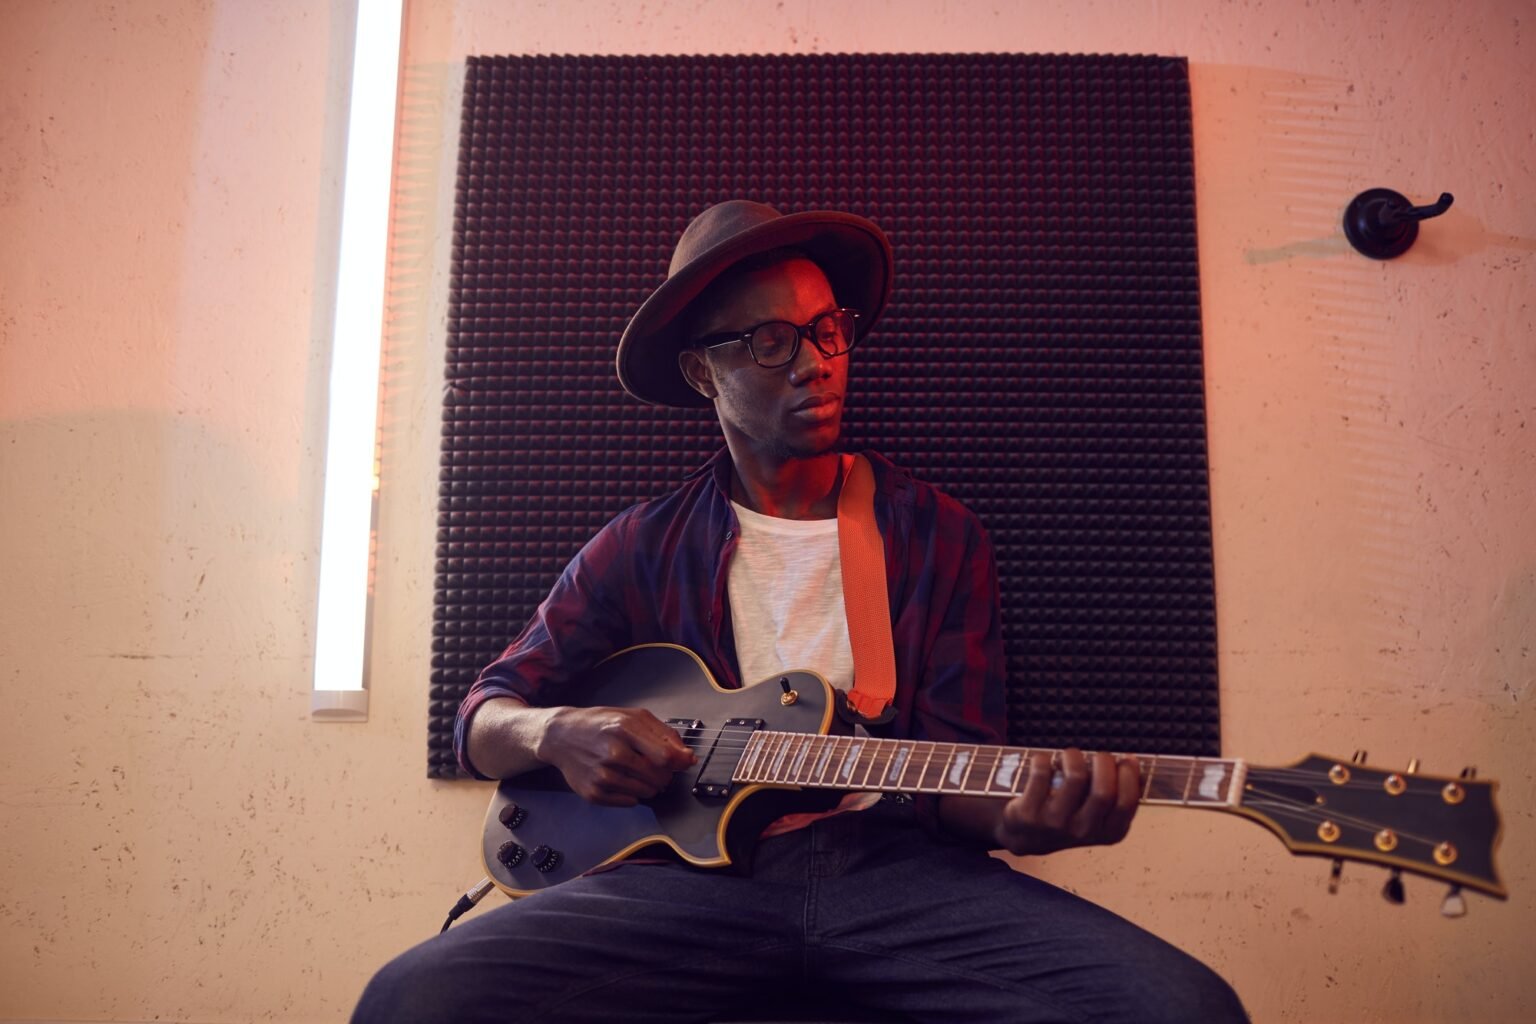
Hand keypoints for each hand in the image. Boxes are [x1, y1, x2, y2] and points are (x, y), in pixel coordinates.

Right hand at [536, 706, 696, 805]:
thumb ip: (664, 734)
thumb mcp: (633, 717)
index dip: (680, 762)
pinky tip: (623, 779)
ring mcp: (602, 775)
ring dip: (650, 785)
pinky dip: (632, 794)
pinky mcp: (593, 793)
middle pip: (658, 777)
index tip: (684, 763)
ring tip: (637, 771)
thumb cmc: (600, 724)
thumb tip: (687, 757)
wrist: (562, 736)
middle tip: (655, 766)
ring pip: (647, 792)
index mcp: (624, 729)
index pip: (665, 757)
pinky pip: (630, 803)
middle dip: (665, 774)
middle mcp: (612, 753)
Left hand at [992, 749, 1140, 855]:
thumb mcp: (1098, 816)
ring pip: (1075, 777)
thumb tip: (1132, 761)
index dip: (1130, 776)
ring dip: (1074, 756)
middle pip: (1103, 791)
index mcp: (1108, 833)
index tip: (1127, 759)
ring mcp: (1056, 823)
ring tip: (1070, 756)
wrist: (1026, 836)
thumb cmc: (1068, 818)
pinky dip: (1044, 759)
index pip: (1126, 803)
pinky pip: (1042, 772)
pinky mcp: (1030, 813)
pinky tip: (1044, 762)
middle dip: (1105, 763)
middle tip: (1099, 756)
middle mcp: (1083, 831)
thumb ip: (1114, 794)